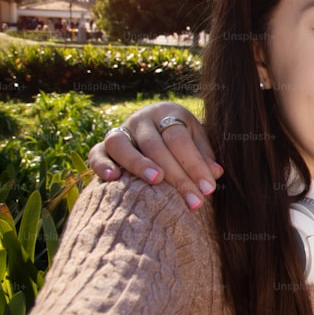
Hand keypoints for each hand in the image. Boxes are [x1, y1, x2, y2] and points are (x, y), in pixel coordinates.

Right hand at [88, 102, 222, 208]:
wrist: (156, 126)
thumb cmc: (182, 138)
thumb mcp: (197, 141)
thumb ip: (204, 157)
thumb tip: (215, 173)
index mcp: (168, 113)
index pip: (180, 140)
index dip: (195, 165)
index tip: (208, 189)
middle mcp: (142, 119)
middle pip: (155, 146)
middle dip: (176, 176)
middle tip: (192, 200)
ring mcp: (120, 129)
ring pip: (121, 143)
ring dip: (138, 163)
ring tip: (156, 181)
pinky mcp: (102, 145)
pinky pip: (96, 153)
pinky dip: (102, 164)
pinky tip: (113, 178)